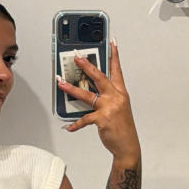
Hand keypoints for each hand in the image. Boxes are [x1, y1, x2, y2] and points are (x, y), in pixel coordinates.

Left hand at [58, 39, 140, 167]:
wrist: (128, 145)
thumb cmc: (122, 126)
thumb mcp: (118, 107)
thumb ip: (106, 97)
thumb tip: (88, 89)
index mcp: (120, 92)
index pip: (117, 70)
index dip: (114, 55)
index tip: (112, 43)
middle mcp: (116, 97)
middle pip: (100, 77)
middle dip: (87, 66)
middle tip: (77, 58)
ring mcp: (110, 108)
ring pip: (87, 95)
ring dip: (72, 89)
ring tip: (61, 83)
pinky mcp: (103, 119)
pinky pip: (84, 119)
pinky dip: (75, 124)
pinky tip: (68, 127)